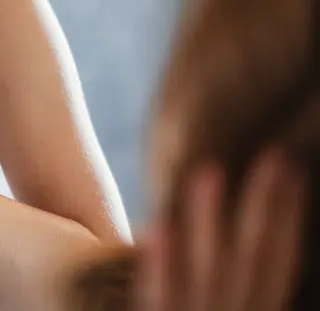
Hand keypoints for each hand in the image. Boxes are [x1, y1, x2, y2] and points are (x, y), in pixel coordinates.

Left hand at [136, 149, 306, 310]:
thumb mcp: (237, 308)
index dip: (288, 215)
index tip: (291, 166)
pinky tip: (158, 226)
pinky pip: (159, 300)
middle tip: (277, 155)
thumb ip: (243, 284)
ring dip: (208, 219)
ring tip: (210, 170)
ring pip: (206, 270)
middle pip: (255, 259)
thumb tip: (259, 238)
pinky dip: (161, 265)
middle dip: (266, 208)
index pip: (280, 260)